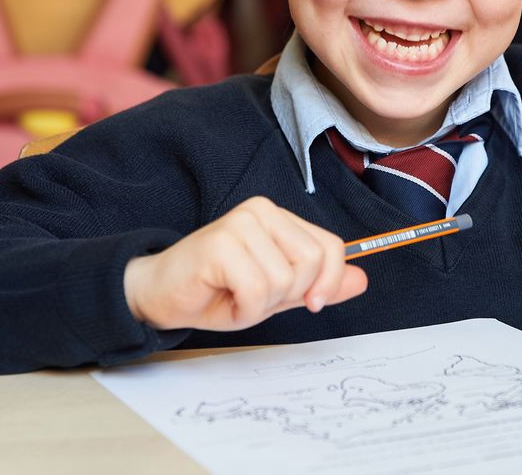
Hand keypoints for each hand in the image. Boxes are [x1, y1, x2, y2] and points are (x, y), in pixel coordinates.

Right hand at [123, 197, 367, 330]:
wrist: (160, 296)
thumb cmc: (216, 292)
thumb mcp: (278, 292)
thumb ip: (318, 284)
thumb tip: (361, 280)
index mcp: (279, 218)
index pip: (330, 246)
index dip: (328, 281)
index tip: (312, 302)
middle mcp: (262, 211)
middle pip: (311, 262)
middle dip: (288, 295)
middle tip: (255, 297)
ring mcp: (240, 223)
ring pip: (284, 279)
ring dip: (261, 305)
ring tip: (235, 296)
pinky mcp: (221, 243)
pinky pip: (257, 289)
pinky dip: (244, 309)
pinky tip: (223, 300)